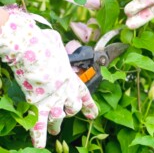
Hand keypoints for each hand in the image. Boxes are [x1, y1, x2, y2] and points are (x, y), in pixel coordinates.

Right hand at [0, 6, 97, 147]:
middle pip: (72, 109)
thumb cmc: (44, 43)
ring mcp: (52, 98)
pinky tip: (39, 145)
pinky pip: (39, 124)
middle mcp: (65, 91)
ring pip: (58, 119)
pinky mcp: (37, 103)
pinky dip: (38, 135)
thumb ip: (58, 47)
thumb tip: (52, 40)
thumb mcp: (56, 42)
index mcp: (71, 78)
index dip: (90, 106)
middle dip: (69, 113)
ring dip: (56, 126)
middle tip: (65, 117)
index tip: (93, 115)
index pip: (85, 95)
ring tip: (55, 132)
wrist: (31, 48)